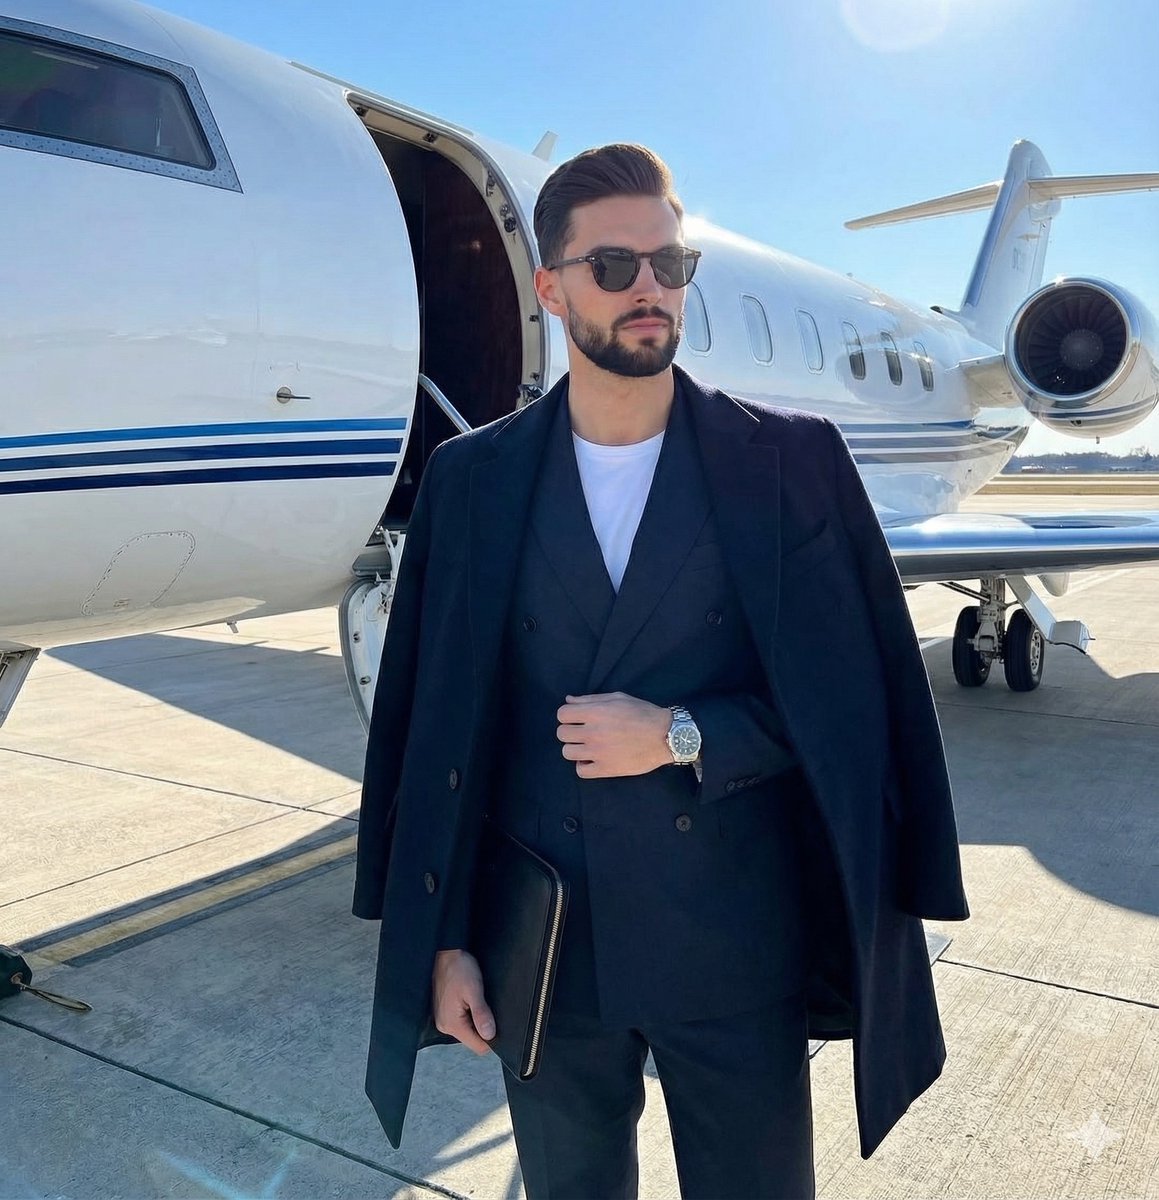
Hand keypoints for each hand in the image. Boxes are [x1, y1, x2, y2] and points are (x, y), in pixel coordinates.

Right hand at [432, 949, 494, 1054]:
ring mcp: (443, 1019)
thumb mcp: (474, 990)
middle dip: (484, 1027)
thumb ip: (481, 1014)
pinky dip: (469, 1014)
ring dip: (476, 1019)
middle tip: (488, 1007)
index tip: (497, 1022)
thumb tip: (490, 1035)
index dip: (492, 1038)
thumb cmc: (459, 968)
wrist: (445, 953)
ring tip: (478, 1001)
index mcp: (452, 1024)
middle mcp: (445, 1026)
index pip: (478, 1046)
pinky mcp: (444, 1012)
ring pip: (468, 1030)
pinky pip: (462, 1021)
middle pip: (473, 1039)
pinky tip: (472, 1000)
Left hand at [556, 692, 671, 778]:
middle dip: (570, 731)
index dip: (568, 716)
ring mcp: (599, 752)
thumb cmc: (643, 713)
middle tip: (583, 732)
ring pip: (567, 752)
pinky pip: (580, 771)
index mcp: (596, 712)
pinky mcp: (606, 769)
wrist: (665, 736)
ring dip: (575, 748)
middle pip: (562, 734)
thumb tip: (569, 700)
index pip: (562, 714)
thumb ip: (590, 699)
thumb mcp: (618, 698)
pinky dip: (583, 765)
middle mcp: (594, 732)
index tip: (577, 719)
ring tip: (588, 746)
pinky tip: (593, 759)